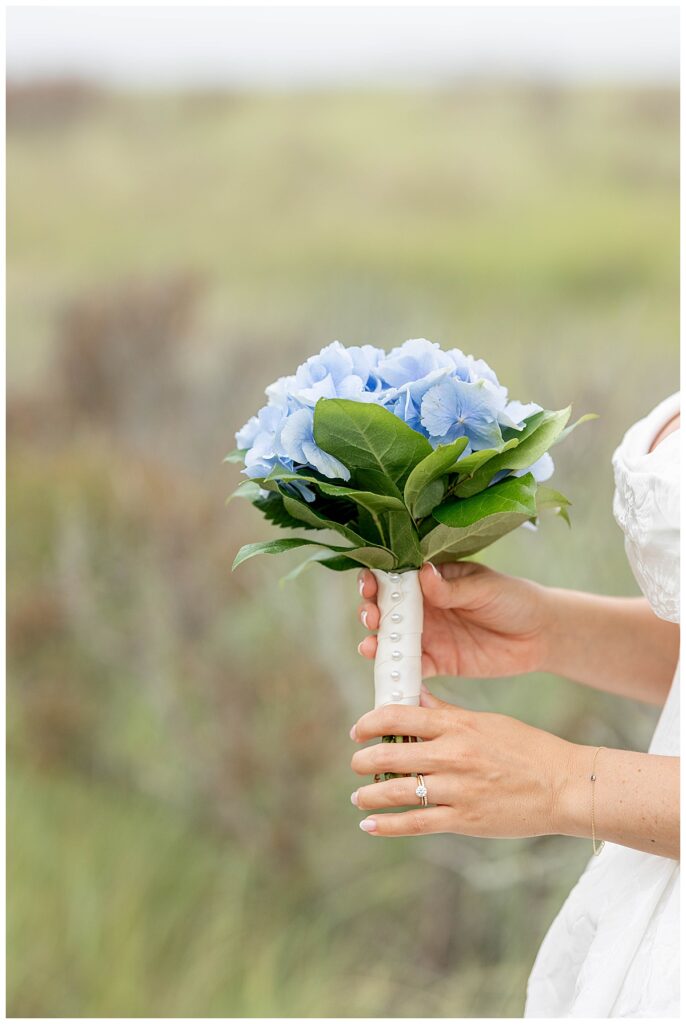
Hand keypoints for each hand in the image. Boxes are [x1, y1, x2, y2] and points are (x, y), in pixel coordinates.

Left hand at [350, 687, 573, 837]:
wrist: (564, 786)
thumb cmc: (528, 750)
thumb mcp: (486, 721)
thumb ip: (447, 713)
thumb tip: (416, 698)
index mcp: (459, 725)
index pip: (400, 716)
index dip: (370, 723)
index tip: (358, 730)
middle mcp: (454, 755)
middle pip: (392, 753)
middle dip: (364, 760)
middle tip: (356, 764)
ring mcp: (458, 789)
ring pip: (398, 791)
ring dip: (369, 794)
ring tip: (358, 796)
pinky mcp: (465, 820)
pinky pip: (417, 823)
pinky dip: (388, 826)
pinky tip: (370, 825)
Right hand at [357, 562, 550, 678]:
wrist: (540, 635)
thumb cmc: (513, 599)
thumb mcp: (483, 587)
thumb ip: (452, 587)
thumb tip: (422, 574)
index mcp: (431, 579)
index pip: (395, 576)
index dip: (377, 579)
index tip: (370, 584)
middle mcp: (423, 606)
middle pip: (385, 608)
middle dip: (370, 611)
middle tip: (372, 617)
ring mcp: (428, 635)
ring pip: (391, 639)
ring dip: (376, 641)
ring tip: (371, 645)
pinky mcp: (437, 662)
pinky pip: (410, 668)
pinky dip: (396, 671)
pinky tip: (388, 672)